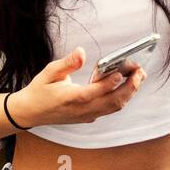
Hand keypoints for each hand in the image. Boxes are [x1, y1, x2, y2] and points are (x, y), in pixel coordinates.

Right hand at [9, 47, 144, 127]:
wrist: (30, 112)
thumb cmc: (39, 90)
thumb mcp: (49, 72)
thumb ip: (67, 63)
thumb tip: (81, 52)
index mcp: (70, 98)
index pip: (94, 92)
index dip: (109, 83)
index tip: (120, 72)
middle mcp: (81, 110)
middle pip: (112, 102)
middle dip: (129, 88)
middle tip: (139, 72)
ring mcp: (86, 115)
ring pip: (114, 107)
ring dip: (128, 93)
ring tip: (138, 78)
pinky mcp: (88, 117)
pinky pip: (109, 109)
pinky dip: (121, 98)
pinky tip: (126, 86)